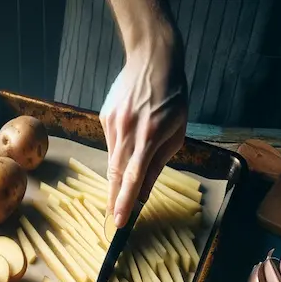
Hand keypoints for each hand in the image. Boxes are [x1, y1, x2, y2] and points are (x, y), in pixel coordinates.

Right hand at [100, 35, 187, 227]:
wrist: (152, 59)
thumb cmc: (173, 98)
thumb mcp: (176, 132)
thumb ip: (158, 163)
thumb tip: (144, 191)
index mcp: (149, 137)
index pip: (133, 177)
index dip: (125, 201)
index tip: (119, 222)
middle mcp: (127, 131)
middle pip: (116, 173)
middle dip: (115, 198)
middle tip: (114, 217)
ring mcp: (113, 123)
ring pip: (112, 159)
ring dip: (117, 176)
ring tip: (122, 187)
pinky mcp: (104, 117)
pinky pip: (111, 143)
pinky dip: (119, 151)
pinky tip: (129, 142)